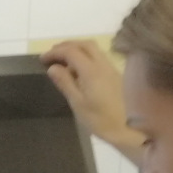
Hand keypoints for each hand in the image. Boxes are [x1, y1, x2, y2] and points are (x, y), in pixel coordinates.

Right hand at [40, 40, 144, 167]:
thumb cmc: (101, 120)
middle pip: (84, 44)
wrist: (130, 128)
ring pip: (93, 48)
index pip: (71, 52)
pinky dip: (86, 55)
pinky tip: (79, 68)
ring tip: (64, 59)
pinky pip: (99, 56)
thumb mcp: (78, 104)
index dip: (55, 52)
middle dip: (67, 45)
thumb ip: (65, 83)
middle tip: (52, 54)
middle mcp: (102, 64)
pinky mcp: (115, 73)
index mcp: (91, 71)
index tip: (42, 59)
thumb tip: (53, 68)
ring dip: (77, 48)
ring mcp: (111, 67)